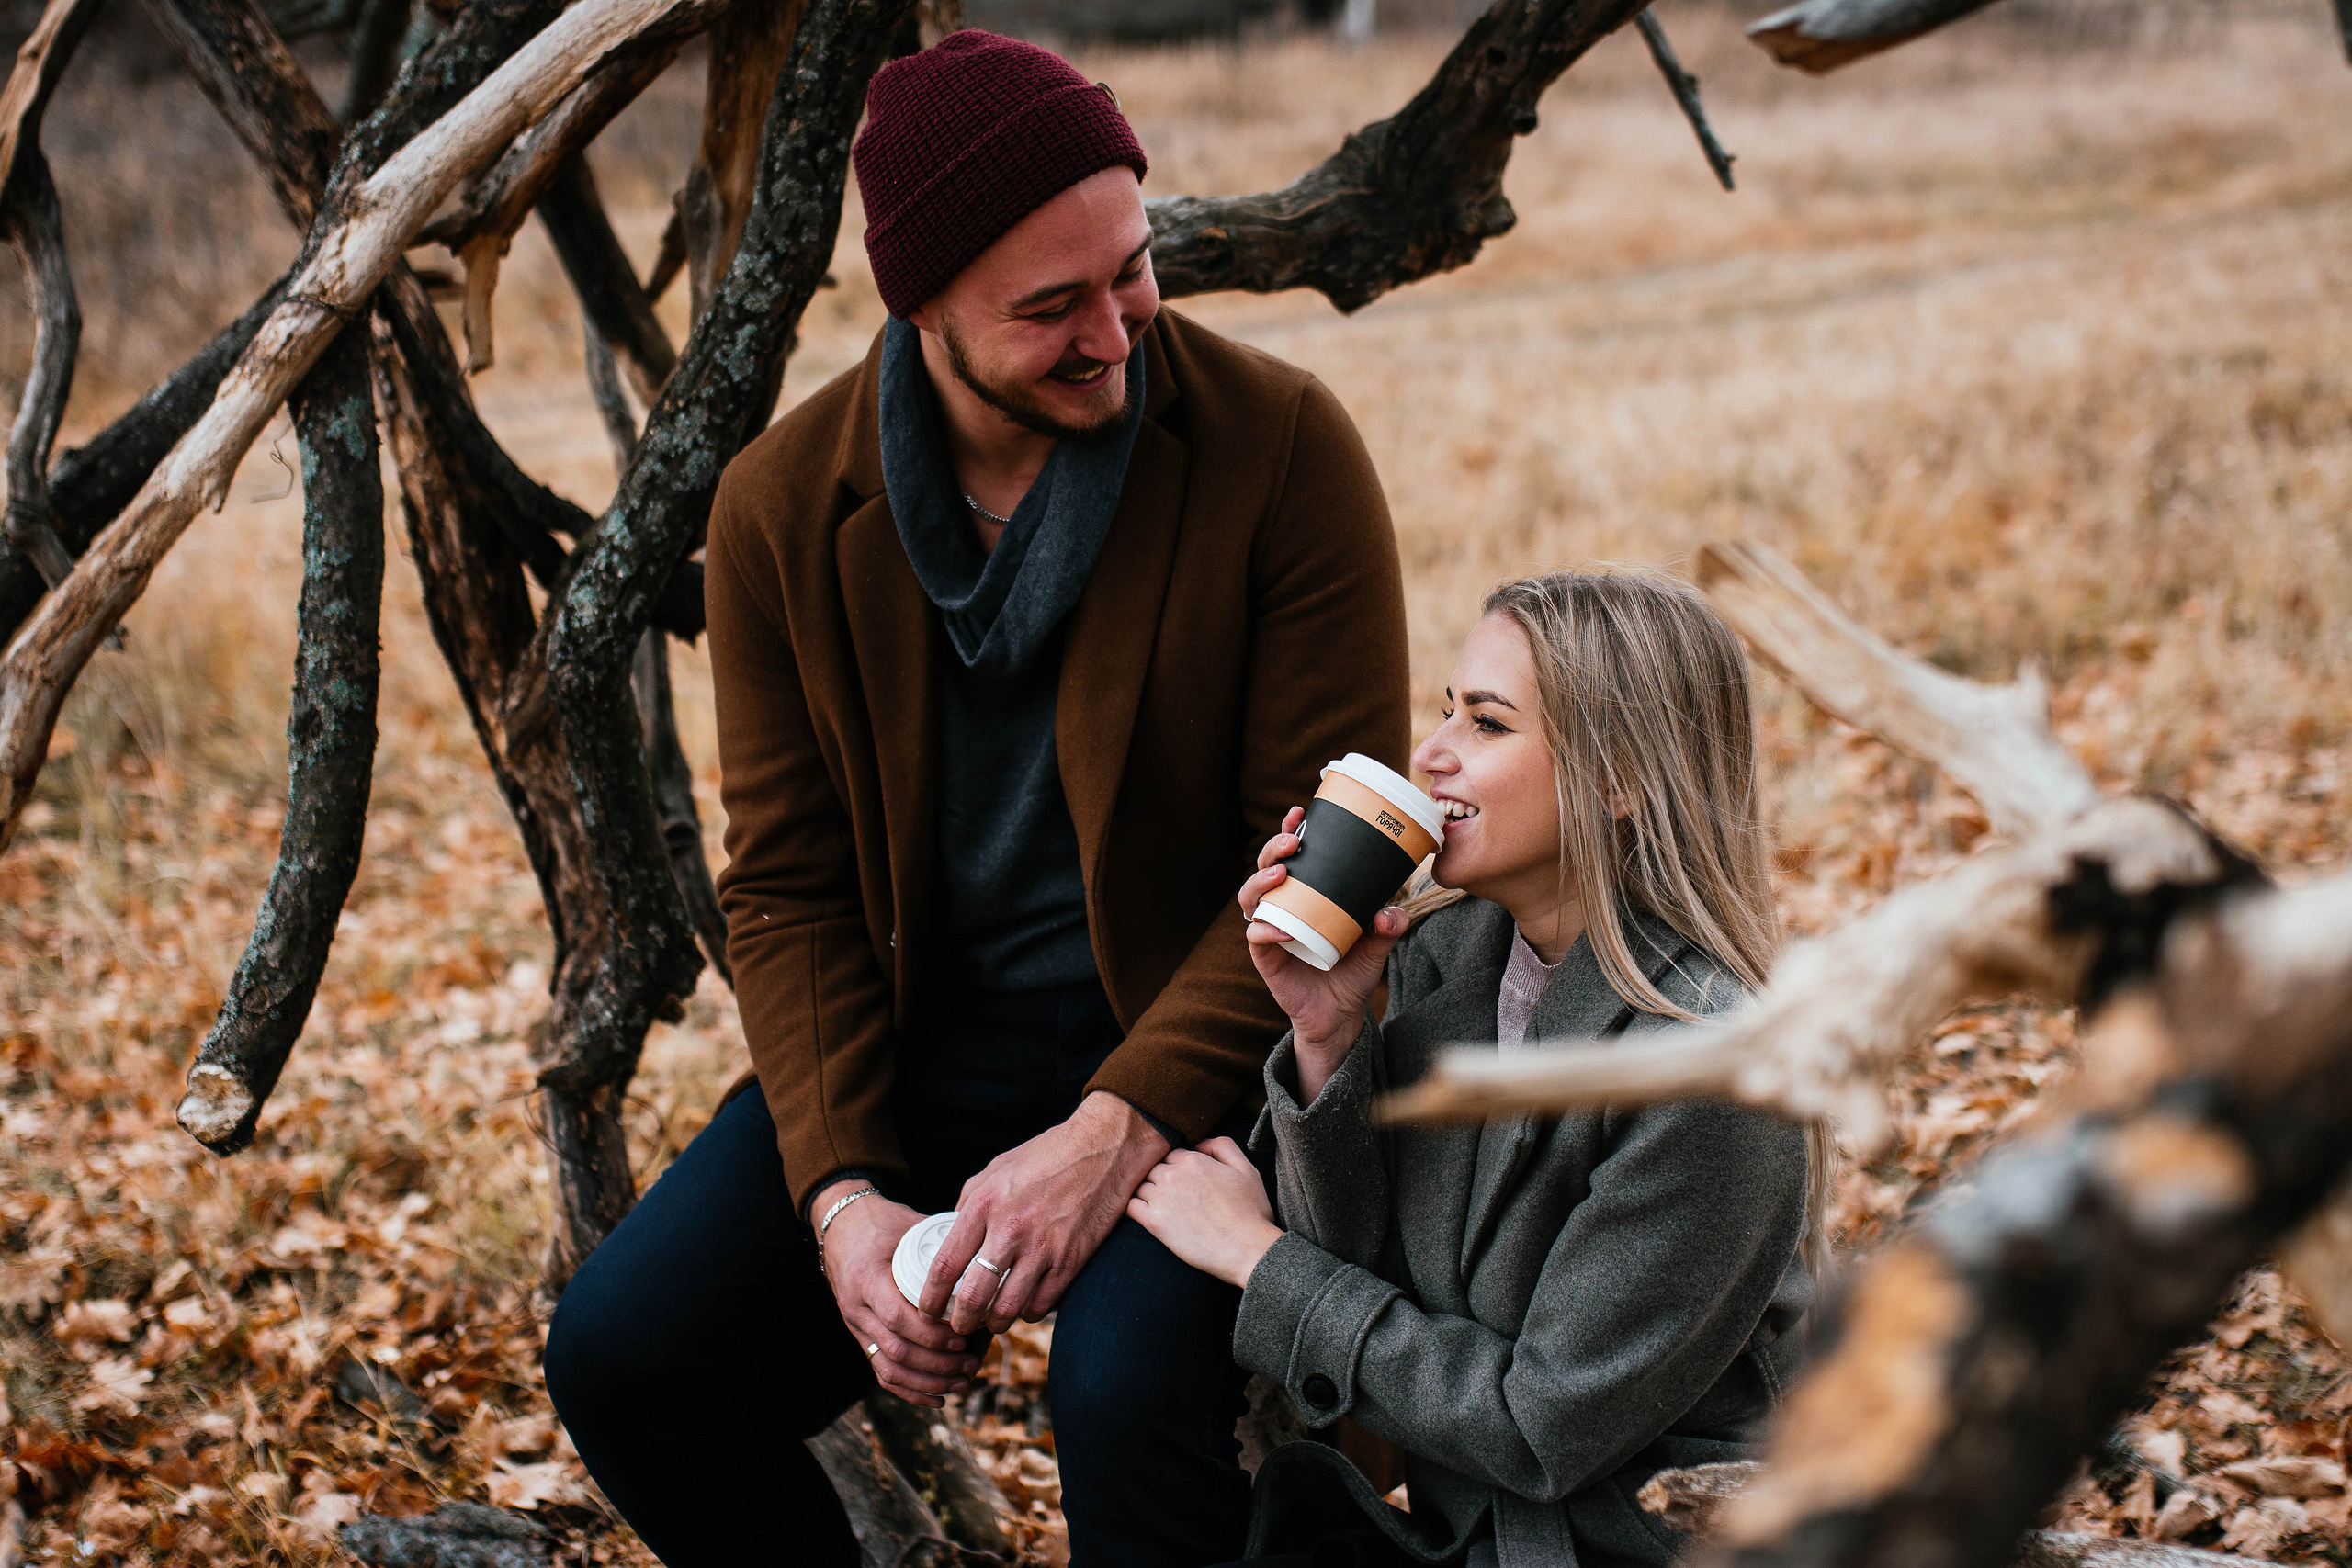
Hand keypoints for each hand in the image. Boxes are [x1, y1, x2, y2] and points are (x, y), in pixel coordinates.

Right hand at [816, 1182, 979, 1407]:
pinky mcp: (861, 1335)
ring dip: (928, 1382)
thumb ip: (942, 1241)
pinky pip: (881, 1371)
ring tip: (963, 1380)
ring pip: (888, 1368)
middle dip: (938, 1363)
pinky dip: (909, 1390)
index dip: (932, 1335)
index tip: (963, 1336)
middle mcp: (856, 1308)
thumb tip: (987, 1255)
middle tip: (973, 1362)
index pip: (898, 1319)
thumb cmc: (880, 1222)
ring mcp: (856, 1325)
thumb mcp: (908, 1223)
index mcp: (866, 1279)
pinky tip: (939, 1397)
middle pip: (897, 1350)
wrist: (840, 1225)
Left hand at [917, 1091, 1169, 1336]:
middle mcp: (1010, 1229)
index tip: (926, 1309)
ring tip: (990, 1321)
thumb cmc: (1046, 1155)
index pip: (945, 1264)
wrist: (1102, 1148)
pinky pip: (1041, 1305)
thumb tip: (951, 1239)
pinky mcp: (1071, 1261)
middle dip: (959, 1321)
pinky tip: (1023, 1305)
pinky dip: (1028, 1312)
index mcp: (984, 1204)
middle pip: (973, 1297)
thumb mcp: (996, 1170)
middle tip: (957, 1326)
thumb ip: (970, 1205)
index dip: (931, 1296)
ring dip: (994, 1324)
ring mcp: (1043, 1248)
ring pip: (1007, 1310)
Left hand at [1127, 1138, 1283, 1288]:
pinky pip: (1131, 1206)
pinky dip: (1134, 1207)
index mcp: (1194, 1160)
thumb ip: (1223, 1146)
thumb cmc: (1251, 1212)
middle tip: (1172, 1195)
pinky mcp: (1154, 1223)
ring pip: (1140, 1185)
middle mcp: (1174, 1175)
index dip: (1177, 1167)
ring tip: (1161, 1206)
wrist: (1247, 1249)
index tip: (1184, 1182)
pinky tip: (1145, 1214)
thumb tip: (1199, 1143)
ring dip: (1148, 1193)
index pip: (1171, 1154)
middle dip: (1160, 1178)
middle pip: (1153, 1168)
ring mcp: (1162, 1198)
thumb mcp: (1246, 1169)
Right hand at [1240, 805, 1406, 1098]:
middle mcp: (1282, 907)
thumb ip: (1388, 926)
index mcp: (1305, 894)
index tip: (1299, 813)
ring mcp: (1270, 930)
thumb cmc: (1353, 970)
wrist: (1340, 1014)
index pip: (1291, 855)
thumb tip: (1390, 912)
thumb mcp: (1377, 944)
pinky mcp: (1265, 957)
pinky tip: (1280, 928)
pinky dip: (1265, 928)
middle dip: (1273, 848)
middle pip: (1265, 868)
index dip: (1288, 831)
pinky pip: (1256, 936)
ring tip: (1281, 873)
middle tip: (1292, 841)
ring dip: (1260, 880)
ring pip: (1250, 898)